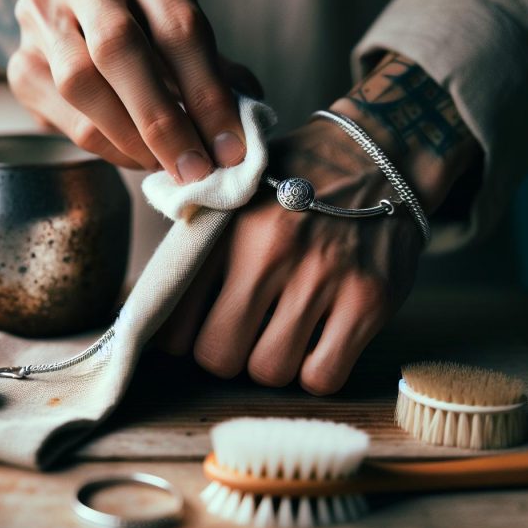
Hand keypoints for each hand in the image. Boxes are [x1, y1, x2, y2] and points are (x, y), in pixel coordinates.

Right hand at [7, 0, 256, 180]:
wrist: (76, 18)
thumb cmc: (144, 26)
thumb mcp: (181, 30)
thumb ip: (212, 70)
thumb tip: (246, 126)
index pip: (177, 27)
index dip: (207, 93)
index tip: (231, 146)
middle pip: (118, 50)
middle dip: (162, 121)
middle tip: (194, 168)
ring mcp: (42, 18)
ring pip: (81, 86)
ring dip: (131, 140)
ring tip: (166, 165)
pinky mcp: (21, 63)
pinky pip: (65, 118)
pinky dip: (107, 147)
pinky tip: (135, 156)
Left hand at [154, 120, 423, 393]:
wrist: (376, 151)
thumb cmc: (290, 182)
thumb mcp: (232, 196)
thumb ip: (195, 246)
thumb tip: (151, 306)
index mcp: (225, 229)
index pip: (174, 320)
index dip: (180, 340)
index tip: (193, 333)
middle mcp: (269, 252)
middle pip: (219, 355)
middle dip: (223, 356)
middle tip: (237, 338)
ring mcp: (323, 277)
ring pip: (270, 370)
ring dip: (270, 364)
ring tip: (278, 338)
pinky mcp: (370, 299)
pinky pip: (323, 376)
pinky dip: (314, 373)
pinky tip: (316, 346)